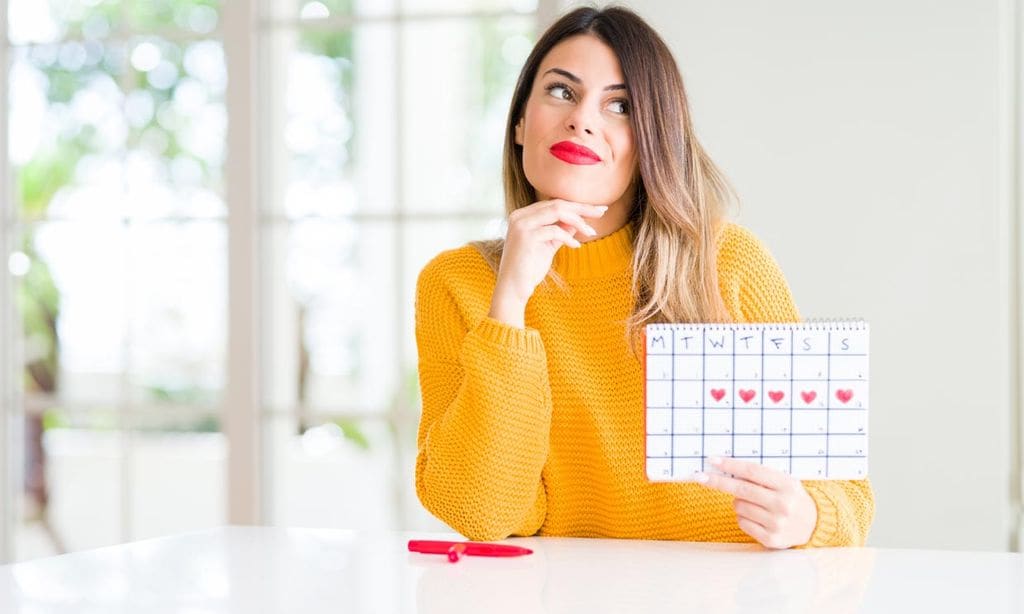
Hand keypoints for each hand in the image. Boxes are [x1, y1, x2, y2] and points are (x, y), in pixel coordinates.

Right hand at [489, 199, 606, 326]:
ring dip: (578, 220)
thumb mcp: (548, 246)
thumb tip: (576, 222)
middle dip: (582, 207)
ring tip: (591, 232)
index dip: (576, 205)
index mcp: (523, 216)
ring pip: (557, 211)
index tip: (597, 210)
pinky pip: (554, 230)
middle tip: (602, 211)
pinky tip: (576, 245)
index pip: (554, 203)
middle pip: (557, 203)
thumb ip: (560, 232)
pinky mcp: (525, 237)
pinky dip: (568, 237)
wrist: (513, 289)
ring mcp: (521, 225)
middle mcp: (520, 216)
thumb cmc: (529, 269)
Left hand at [695, 457, 816, 548]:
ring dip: (739, 503)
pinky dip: (743, 517)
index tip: (712, 460)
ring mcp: (777, 523)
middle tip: (699, 476)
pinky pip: (742, 523)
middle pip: (741, 489)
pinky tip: (757, 517)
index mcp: (786, 484)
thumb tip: (725, 468)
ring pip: (739, 506)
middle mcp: (783, 504)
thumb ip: (759, 476)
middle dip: (718, 481)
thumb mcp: (783, 481)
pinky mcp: (771, 539)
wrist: (814, 524)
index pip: (752, 471)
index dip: (731, 465)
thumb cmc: (791, 497)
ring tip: (755, 504)